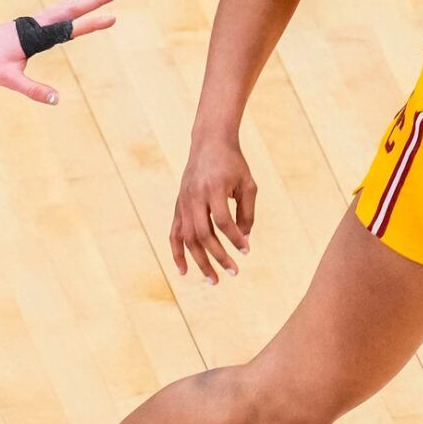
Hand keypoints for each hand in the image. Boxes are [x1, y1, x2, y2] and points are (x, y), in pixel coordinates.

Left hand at [0, 0, 119, 101]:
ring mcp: (37, 21)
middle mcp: (38, 23)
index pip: (69, 29)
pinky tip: (82, 2)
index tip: (112, 18)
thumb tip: (56, 99)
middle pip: (72, 7)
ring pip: (68, 4)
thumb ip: (32, 90)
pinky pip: (61, 9)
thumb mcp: (8, 79)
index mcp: (35, 36)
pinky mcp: (35, 22)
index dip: (91, 24)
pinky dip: (76, 2)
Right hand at [170, 134, 255, 282]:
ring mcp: (184, 202)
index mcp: (214, 189)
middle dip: (218, 257)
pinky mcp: (178, 205)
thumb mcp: (247, 184)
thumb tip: (244, 239)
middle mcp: (195, 197)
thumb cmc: (233, 164)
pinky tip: (184, 271)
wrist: (209, 143)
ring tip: (212, 280)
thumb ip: (246, 212)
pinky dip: (177, 253)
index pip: (223, 222)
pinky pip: (175, 233)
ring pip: (188, 238)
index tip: (247, 250)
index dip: (235, 238)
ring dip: (200, 261)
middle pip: (204, 235)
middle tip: (233, 273)